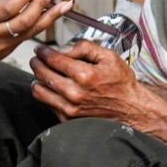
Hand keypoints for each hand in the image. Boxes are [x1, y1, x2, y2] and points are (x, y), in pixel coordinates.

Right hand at [0, 0, 72, 76]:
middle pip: (25, 21)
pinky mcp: (11, 49)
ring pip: (33, 30)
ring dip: (51, 16)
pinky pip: (30, 35)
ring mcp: (5, 44)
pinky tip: (53, 13)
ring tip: (66, 4)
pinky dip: (43, 23)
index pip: (9, 8)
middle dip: (41, 5)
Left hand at [28, 40, 159, 126]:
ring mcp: (70, 108)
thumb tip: (63, 49)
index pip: (53, 59)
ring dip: (37, 80)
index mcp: (84, 75)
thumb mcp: (108, 56)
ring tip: (41, 74)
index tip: (40, 50)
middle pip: (42, 74)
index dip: (43, 52)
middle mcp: (74, 93)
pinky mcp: (68, 119)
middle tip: (36, 59)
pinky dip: (47, 94)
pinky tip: (52, 88)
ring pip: (39, 91)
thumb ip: (84, 47)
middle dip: (36, 63)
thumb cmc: (120, 82)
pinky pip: (47, 105)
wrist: (130, 108)